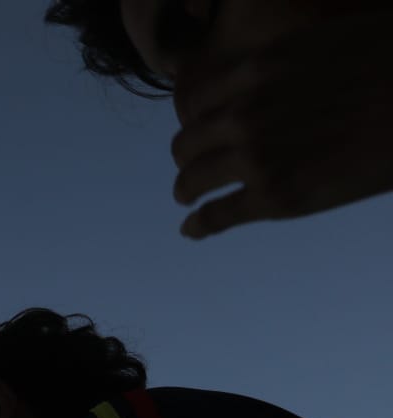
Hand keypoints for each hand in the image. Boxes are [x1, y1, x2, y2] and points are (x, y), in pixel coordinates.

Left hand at [170, 10, 392, 237]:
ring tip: (188, 196)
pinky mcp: (275, 196)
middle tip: (195, 164)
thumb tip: (270, 80)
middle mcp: (244, 114)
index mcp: (255, 71)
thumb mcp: (323, 45)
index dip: (199, 119)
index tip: (204, 129)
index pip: (199, 101)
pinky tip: (192, 229)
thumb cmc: (389, 65)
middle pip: (188, 143)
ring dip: (186, 190)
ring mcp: (255, 157)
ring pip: (192, 181)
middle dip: (190, 155)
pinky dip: (199, 225)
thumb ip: (283, 67)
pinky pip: (218, 216)